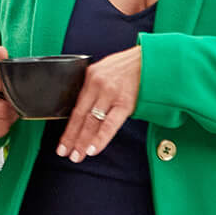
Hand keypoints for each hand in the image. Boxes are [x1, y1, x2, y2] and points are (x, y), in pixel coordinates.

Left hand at [57, 44, 141, 162]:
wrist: (153, 58)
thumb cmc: (132, 65)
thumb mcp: (107, 69)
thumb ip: (97, 86)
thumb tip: (89, 108)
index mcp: (91, 77)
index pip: (76, 107)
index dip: (68, 128)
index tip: (62, 143)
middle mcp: (98, 85)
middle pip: (81, 116)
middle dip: (71, 138)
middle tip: (64, 153)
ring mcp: (111, 94)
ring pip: (92, 122)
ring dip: (83, 141)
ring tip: (77, 156)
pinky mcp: (125, 102)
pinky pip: (110, 124)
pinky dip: (100, 138)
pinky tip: (93, 149)